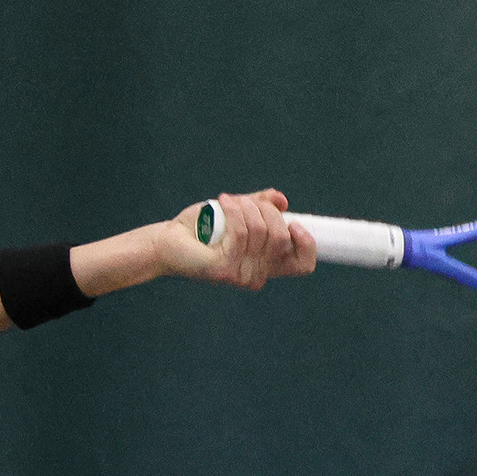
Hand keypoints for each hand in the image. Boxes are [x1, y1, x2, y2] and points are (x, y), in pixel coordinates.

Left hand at [158, 189, 315, 289]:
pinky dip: (234, 209)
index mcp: (266, 265)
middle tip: (247, 202)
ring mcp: (242, 274)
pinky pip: (241, 232)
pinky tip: (223, 201)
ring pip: (262, 231)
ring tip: (229, 201)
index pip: (303, 264)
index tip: (294, 223)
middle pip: (282, 238)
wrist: (169, 240)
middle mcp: (257, 275)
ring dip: (247, 207)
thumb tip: (282, 200)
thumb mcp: (238, 212)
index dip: (307, 243)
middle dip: (268, 211)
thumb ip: (260, 206)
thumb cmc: (202, 228)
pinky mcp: (225, 269)